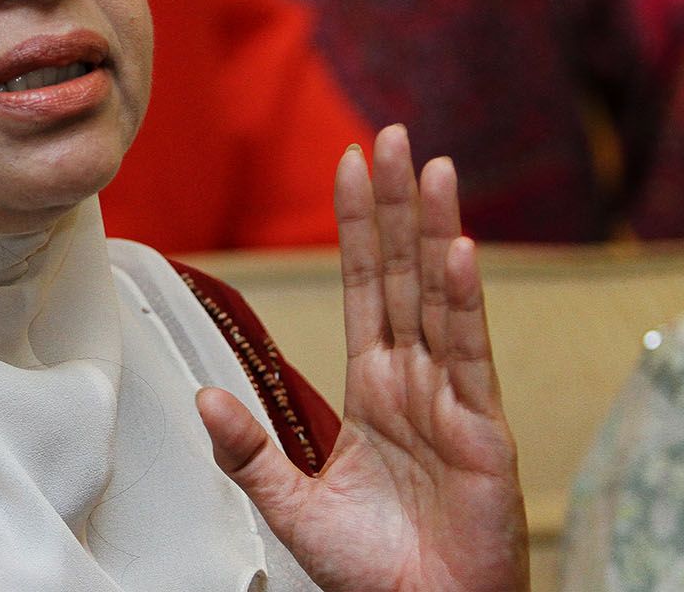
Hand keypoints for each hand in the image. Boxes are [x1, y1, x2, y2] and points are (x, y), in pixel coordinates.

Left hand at [196, 125, 527, 591]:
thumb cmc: (373, 568)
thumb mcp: (292, 503)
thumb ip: (248, 451)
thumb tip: (201, 395)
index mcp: (375, 386)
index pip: (366, 285)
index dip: (360, 224)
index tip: (352, 163)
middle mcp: (415, 379)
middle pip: (404, 272)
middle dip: (398, 203)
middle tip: (394, 135)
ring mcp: (451, 398)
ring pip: (439, 297)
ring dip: (435, 230)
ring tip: (432, 168)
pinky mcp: (481, 429)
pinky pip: (468, 355)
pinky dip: (462, 302)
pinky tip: (457, 252)